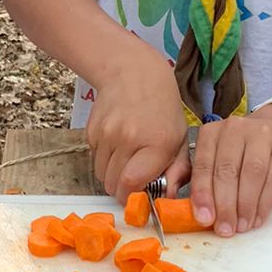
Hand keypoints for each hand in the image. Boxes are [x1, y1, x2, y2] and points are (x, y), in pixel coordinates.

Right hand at [86, 39, 189, 200]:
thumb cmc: (162, 109)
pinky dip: (104, 158)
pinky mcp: (92, 130)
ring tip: (126, 158)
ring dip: (112, 174)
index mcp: (156, 143)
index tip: (136, 197)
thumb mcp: (179, 139)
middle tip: (132, 179)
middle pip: (112, 183)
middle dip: (121, 188)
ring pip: (101, 174)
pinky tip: (117, 143)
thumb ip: (177, 171)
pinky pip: (94, 158)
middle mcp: (129, 138)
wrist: (133, 74)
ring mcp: (107, 133)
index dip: (131, 196)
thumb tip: (166, 197)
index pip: (131, 182)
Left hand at [185, 104, 271, 235]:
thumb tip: (185, 209)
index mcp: (211, 133)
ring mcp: (260, 136)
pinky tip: (257, 217)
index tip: (204, 218)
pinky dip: (264, 203)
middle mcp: (234, 130)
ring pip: (251, 175)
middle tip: (225, 228)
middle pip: (227, 171)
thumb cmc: (240, 150)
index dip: (203, 195)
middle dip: (225, 205)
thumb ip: (199, 178)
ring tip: (242, 226)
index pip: (203, 165)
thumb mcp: (215, 156)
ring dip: (245, 206)